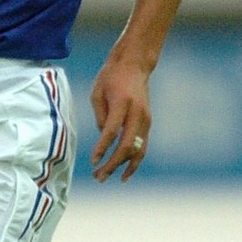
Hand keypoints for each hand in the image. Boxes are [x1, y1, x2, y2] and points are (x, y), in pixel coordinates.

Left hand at [89, 55, 151, 182]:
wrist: (134, 65)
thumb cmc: (111, 77)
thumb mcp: (97, 93)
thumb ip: (100, 116)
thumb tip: (104, 138)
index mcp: (122, 104)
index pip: (112, 132)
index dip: (102, 148)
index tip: (93, 161)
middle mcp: (137, 113)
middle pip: (127, 146)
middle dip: (113, 164)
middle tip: (99, 176)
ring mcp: (146, 119)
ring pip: (138, 150)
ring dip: (123, 167)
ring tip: (108, 177)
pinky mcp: (148, 122)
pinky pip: (142, 146)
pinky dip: (134, 160)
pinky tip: (124, 172)